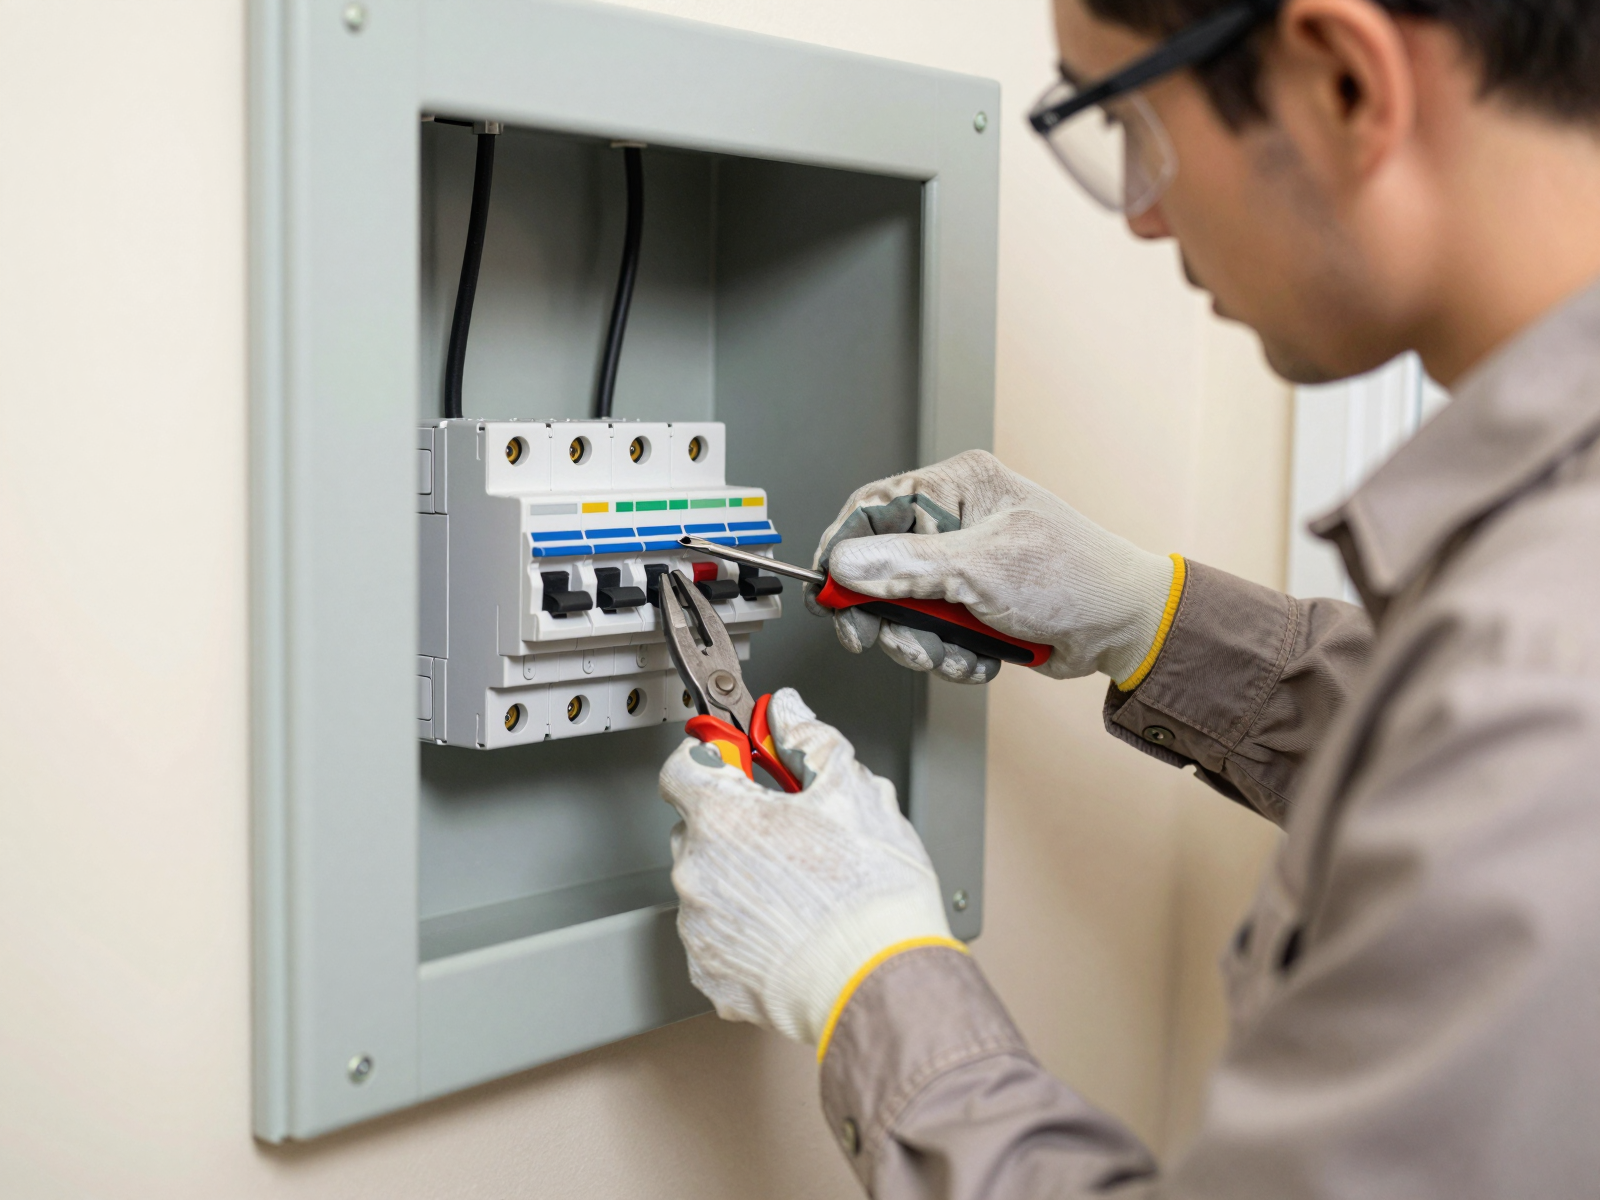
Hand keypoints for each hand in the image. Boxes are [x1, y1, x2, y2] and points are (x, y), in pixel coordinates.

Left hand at [659, 688, 953, 1044]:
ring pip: (708, 884)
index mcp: (722, 818)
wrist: (881, 984)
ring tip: (800, 889)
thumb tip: (789, 715)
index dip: (714, 757)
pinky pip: (717, 937)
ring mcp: (700, 929)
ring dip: (740, 878)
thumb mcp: (854, 790)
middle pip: (698, 827)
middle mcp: (697, 873)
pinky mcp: (712, 975)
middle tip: (788, 830)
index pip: (684, 766)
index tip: (737, 761)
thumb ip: (810, 740)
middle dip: (736, 822)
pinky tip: (790, 928)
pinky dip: (745, 931)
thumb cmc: (870, 898)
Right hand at [807, 449, 1177, 685]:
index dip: (843, 551)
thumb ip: (905, 567)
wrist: (1124, 629)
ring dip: (925, 643)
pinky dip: (951, 654)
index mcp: (958, 486)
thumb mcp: (980, 568)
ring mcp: (962, 565)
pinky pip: (932, 633)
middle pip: (880, 567)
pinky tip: (981, 657)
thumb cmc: (1073, 579)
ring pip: (903, 610)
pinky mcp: (971, 604)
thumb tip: (845, 564)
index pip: (872, 508)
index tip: (827, 593)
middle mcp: (956, 520)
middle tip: (884, 639)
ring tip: (957, 652)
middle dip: (888, 614)